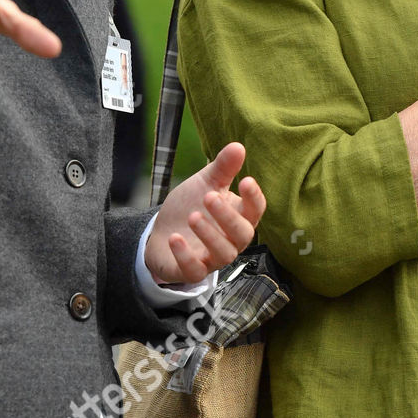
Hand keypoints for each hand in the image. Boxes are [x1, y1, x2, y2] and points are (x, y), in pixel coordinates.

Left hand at [145, 142, 266, 285]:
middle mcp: (231, 240)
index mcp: (239, 216)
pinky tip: (175, 238)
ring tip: (193, 216)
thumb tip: (238, 146)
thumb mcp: (205, 183)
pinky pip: (195, 270)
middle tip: (209, 196)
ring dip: (209, 235)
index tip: (246, 180)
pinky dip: (185, 256)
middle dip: (228, 216)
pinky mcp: (192, 271)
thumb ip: (222, 168)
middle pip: (243, 234)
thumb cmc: (191, 206)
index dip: (254, 197)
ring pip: (223, 253)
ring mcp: (213, 258)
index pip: (255, 210)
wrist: (161, 232)